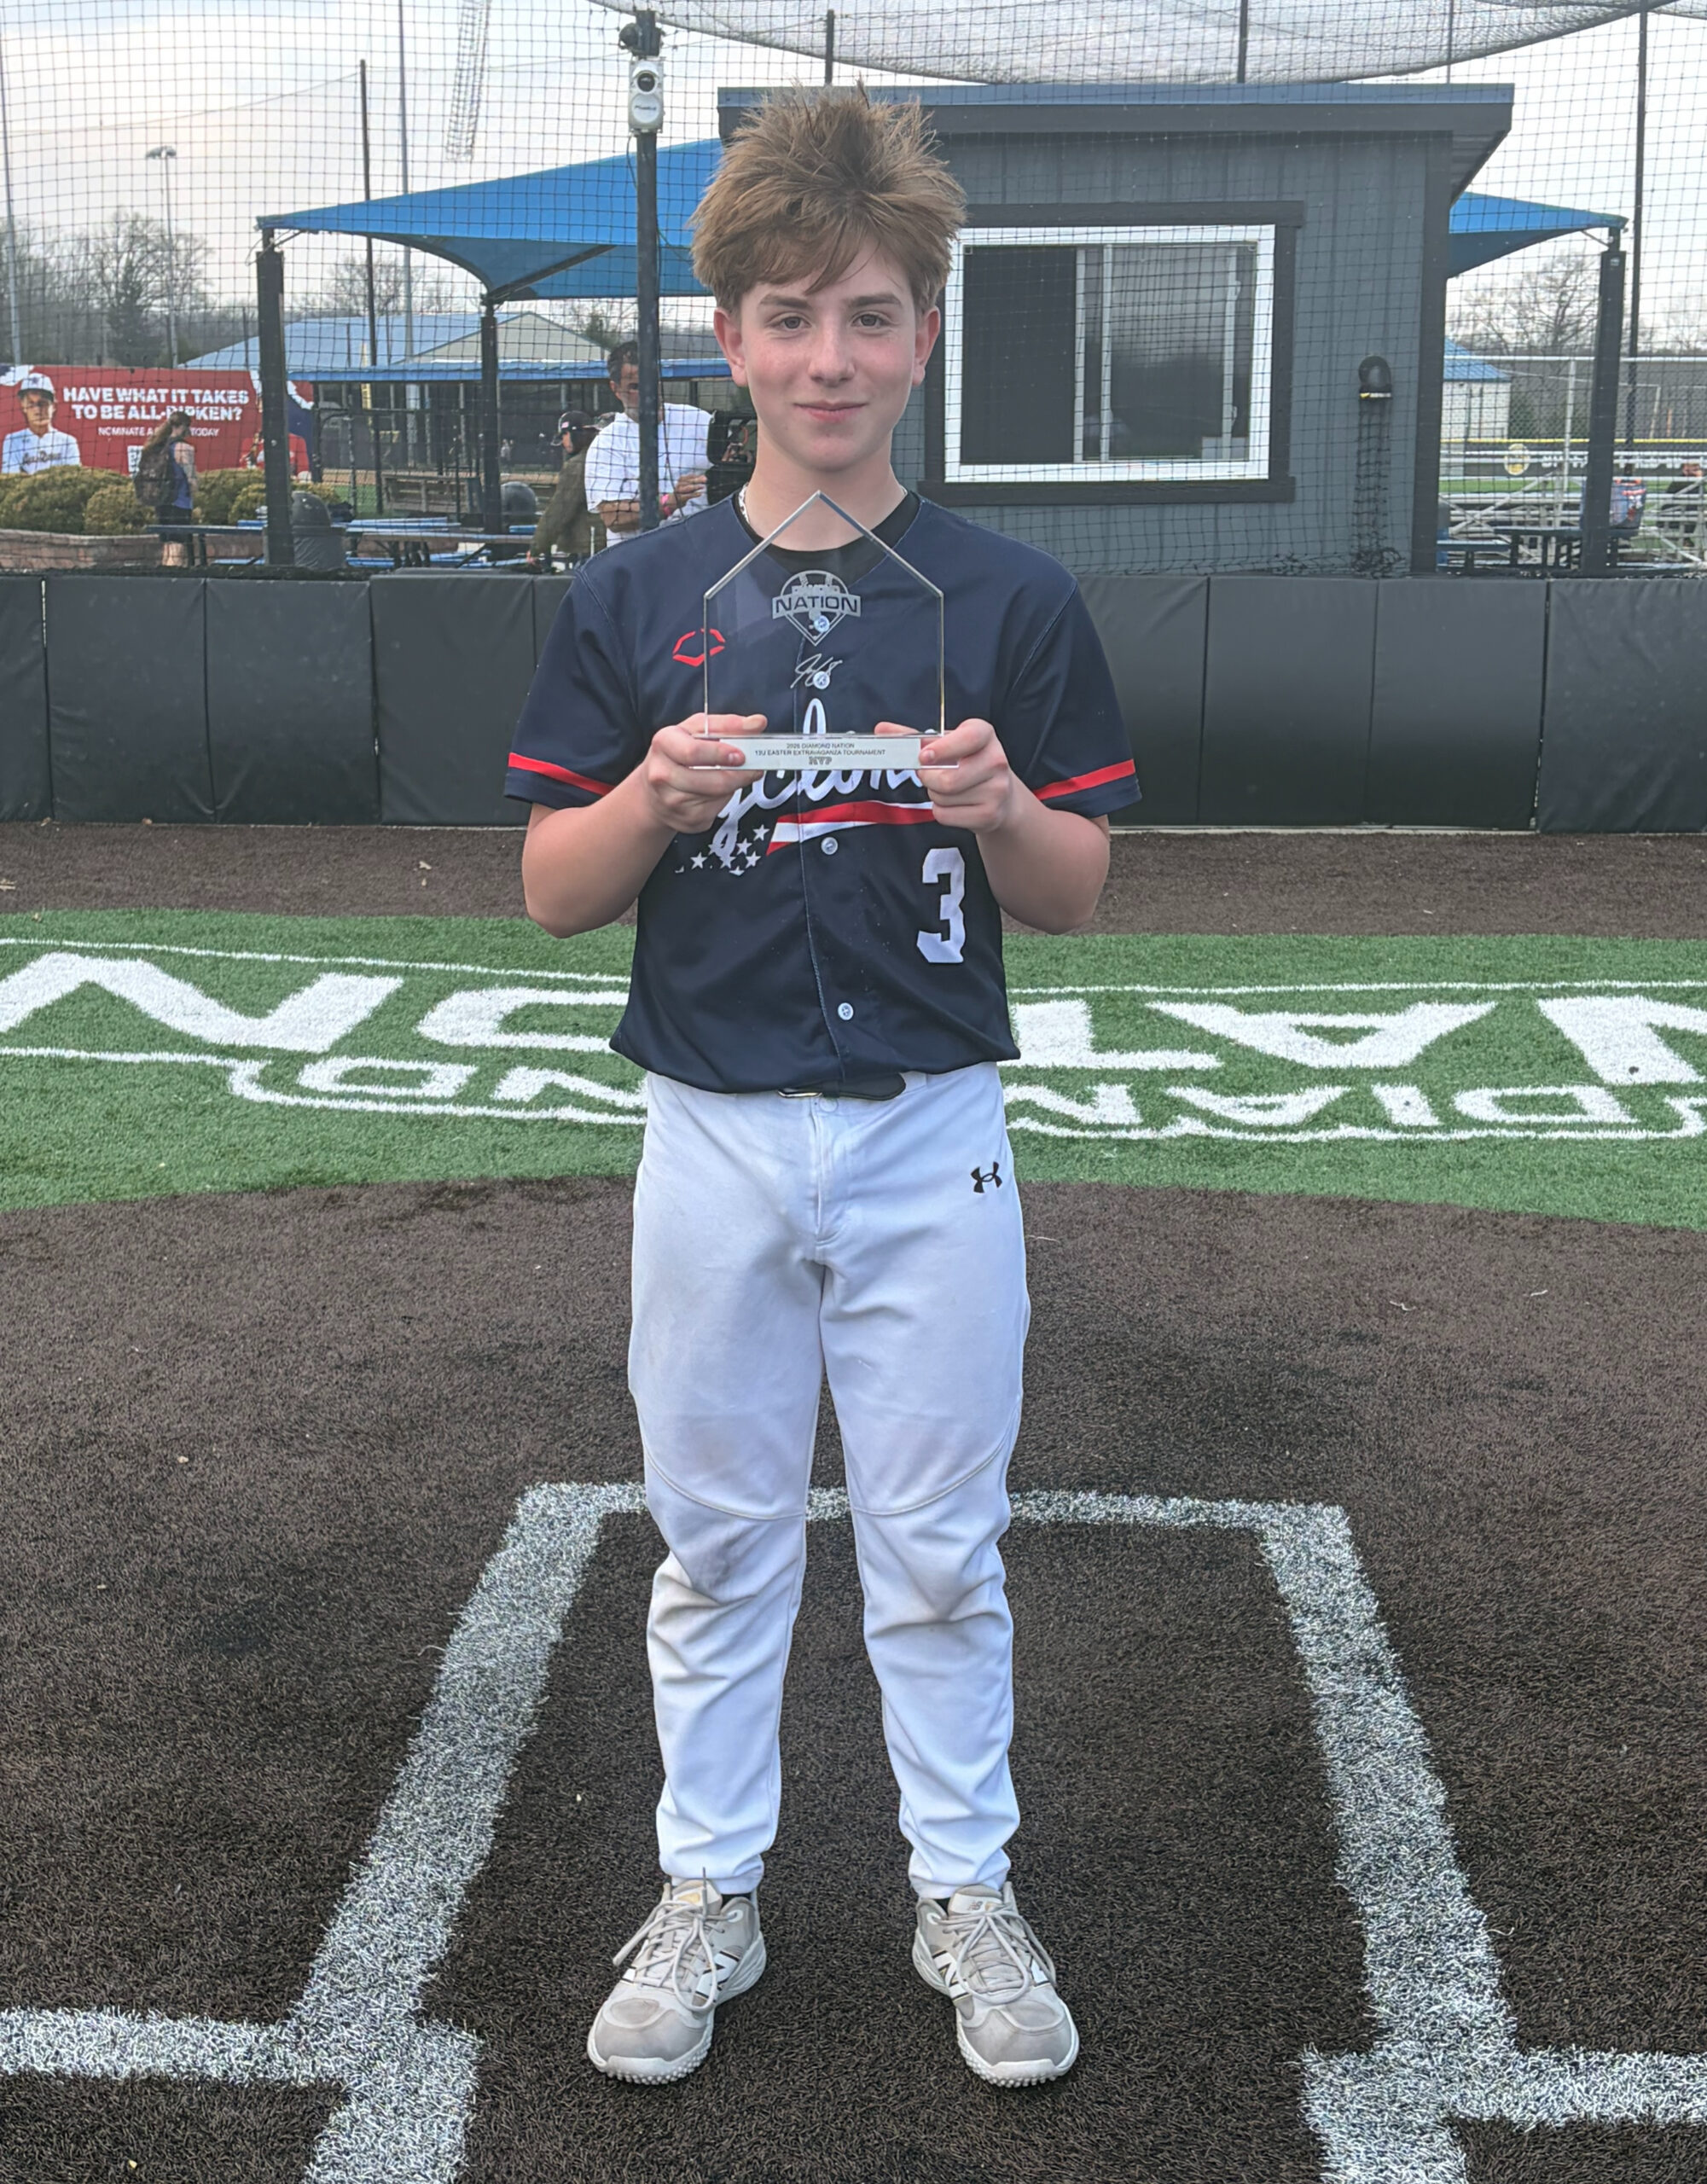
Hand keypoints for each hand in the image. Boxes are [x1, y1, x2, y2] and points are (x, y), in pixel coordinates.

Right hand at [638, 714, 763, 833]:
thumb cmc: (678, 753)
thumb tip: (757, 722)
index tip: (741, 755)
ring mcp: (672, 801)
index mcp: (664, 743)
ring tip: (734, 775)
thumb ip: (728, 725)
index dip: (721, 754)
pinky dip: (725, 799)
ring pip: (718, 796)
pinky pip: (717, 810)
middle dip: (739, 775)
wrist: (654, 790)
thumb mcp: (697, 729)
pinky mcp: (686, 820)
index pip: (693, 752)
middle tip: (754, 768)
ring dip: (733, 785)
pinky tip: (719, 790)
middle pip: (712, 781)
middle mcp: (662, 774)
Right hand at [670, 472, 707, 510]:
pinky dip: (695, 494)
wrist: (673, 501)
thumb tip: (704, 477)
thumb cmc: (682, 492)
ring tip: (703, 486)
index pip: (690, 476)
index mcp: (681, 479)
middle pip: (690, 481)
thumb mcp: (688, 486)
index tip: (704, 477)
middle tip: (705, 480)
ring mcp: (679, 491)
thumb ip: (695, 482)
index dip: (698, 476)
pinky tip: (700, 494)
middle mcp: (679, 484)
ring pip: (689, 488)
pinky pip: (688, 495)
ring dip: (696, 487)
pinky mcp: (680, 498)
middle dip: (698, 480)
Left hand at [889, 717, 1015, 833]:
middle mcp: (997, 760)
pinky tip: (955, 803)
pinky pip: (946, 815)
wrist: (1001, 795)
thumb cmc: (967, 763)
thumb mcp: (947, 745)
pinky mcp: (991, 814)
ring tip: (948, 788)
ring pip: (944, 798)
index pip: (968, 739)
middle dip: (929, 780)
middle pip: (948, 779)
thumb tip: (881, 729)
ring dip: (935, 795)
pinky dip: (941, 811)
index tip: (924, 757)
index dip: (943, 749)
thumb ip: (915, 738)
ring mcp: (997, 790)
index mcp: (984, 734)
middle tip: (930, 776)